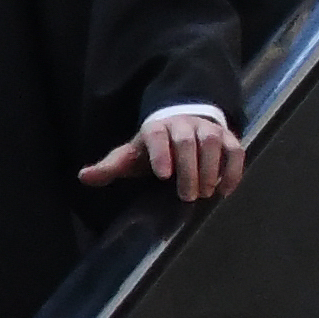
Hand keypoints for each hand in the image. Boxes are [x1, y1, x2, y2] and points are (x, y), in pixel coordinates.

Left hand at [82, 108, 246, 201]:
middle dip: (188, 168)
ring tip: (205, 192)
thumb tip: (83, 178)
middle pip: (185, 140)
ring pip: (211, 142)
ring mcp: (207, 129)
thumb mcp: (131, 155)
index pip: (155, 135)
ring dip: (210, 168)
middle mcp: (182, 124)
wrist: (183, 123)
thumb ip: (111, 167)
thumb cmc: (154, 147)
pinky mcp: (228, 137)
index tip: (163, 175)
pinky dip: (233, 170)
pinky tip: (226, 190)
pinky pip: (235, 150)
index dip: (160, 152)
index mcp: (155, 127)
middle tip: (187, 195)